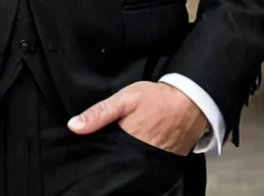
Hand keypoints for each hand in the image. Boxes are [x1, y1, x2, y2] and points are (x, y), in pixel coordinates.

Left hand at [67, 80, 207, 154]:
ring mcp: (152, 161)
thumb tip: (73, 126)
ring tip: (116, 150)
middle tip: (102, 149)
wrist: (190, 102)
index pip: (103, 156)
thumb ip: (100, 112)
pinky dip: (137, 160)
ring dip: (122, 159)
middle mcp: (138, 156)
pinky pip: (145, 165)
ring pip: (130, 165)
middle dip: (108, 158)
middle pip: (116, 163)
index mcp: (126, 142)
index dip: (94, 154)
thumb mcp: (124, 99)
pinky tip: (132, 151)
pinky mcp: (163, 162)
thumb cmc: (156, 98)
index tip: (85, 152)